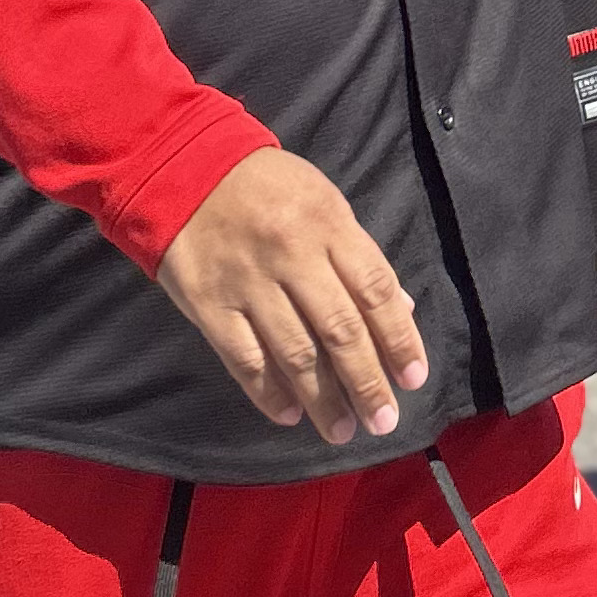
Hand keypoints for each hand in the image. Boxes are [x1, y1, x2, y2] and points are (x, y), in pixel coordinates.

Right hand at [161, 150, 429, 446]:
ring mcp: (248, 282)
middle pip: (340, 330)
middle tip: (383, 421)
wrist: (184, 166)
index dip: (400, 339)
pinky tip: (289, 414)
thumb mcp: (324, 201)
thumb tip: (402, 310)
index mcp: (328, 225)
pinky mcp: (209, 303)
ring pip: (294, 353)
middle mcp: (292, 255)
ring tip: (342, 430)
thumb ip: (360, 256)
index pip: (376, 290)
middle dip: (366, 382)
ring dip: (323, 400)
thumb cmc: (267, 186)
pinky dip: (268, 392)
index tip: (413, 379)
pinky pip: (244, 358)